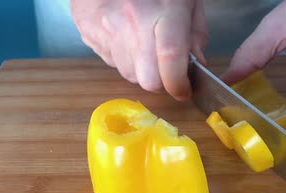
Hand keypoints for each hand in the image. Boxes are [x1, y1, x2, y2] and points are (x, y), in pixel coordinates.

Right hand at [70, 0, 207, 99]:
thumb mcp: (187, 0)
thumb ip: (195, 33)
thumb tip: (196, 64)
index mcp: (163, 9)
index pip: (171, 58)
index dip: (179, 84)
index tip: (185, 90)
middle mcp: (132, 21)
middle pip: (148, 79)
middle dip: (161, 82)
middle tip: (167, 71)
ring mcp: (107, 28)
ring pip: (129, 75)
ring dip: (142, 70)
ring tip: (145, 47)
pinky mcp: (88, 32)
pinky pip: (111, 62)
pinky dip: (124, 59)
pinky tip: (128, 38)